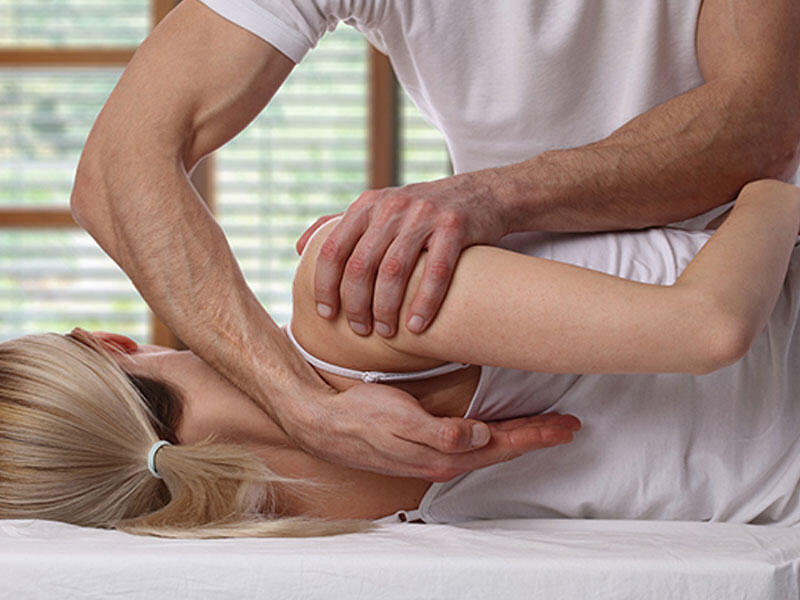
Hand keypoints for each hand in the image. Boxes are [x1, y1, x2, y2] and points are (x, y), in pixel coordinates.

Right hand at [283, 382, 580, 480]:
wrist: (326, 424)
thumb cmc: (362, 416)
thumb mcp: (400, 419)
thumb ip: (442, 432)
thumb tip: (481, 436)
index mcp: (446, 455)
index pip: (503, 444)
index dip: (536, 433)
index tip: (566, 425)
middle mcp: (446, 460)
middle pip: (503, 448)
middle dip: (537, 436)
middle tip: (569, 425)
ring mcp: (436, 456)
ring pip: (490, 448)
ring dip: (519, 437)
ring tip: (544, 427)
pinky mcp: (426, 447)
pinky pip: (472, 446)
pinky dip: (495, 438)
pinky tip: (497, 432)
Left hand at [297, 171, 507, 336]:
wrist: (483, 193)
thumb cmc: (423, 211)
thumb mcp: (379, 207)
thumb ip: (340, 225)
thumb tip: (299, 248)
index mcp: (367, 205)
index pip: (333, 248)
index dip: (325, 285)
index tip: (326, 314)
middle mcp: (391, 207)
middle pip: (361, 264)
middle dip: (356, 304)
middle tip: (360, 330)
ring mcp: (424, 215)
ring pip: (394, 270)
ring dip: (386, 307)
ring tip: (387, 332)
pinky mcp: (454, 226)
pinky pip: (436, 272)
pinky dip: (424, 302)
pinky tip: (417, 325)